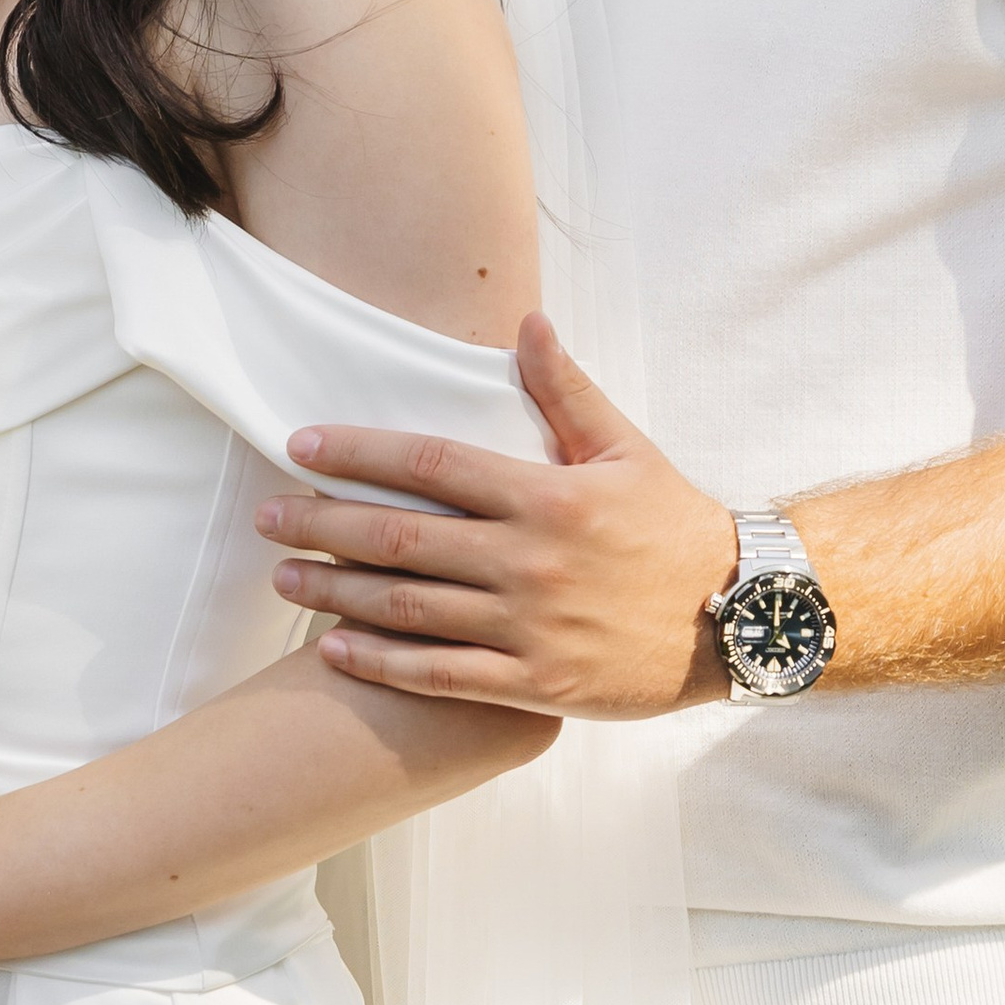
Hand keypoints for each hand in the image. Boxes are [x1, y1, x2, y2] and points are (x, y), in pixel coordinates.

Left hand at [253, 315, 737, 720]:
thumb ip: (566, 389)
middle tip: (265, 513)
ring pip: (407, 607)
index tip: (301, 444)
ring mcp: (528, 626)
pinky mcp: (534, 684)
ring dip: (334, 590)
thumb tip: (527, 320)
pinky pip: (439, 676)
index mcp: (545, 495)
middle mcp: (527, 559)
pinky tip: (332, 649)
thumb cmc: (675, 528)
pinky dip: (379, 663)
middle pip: (400, 535)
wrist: (739, 618)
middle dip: (322, 521)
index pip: (430, 461)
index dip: (358, 450)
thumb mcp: (626, 448)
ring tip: (282, 575)